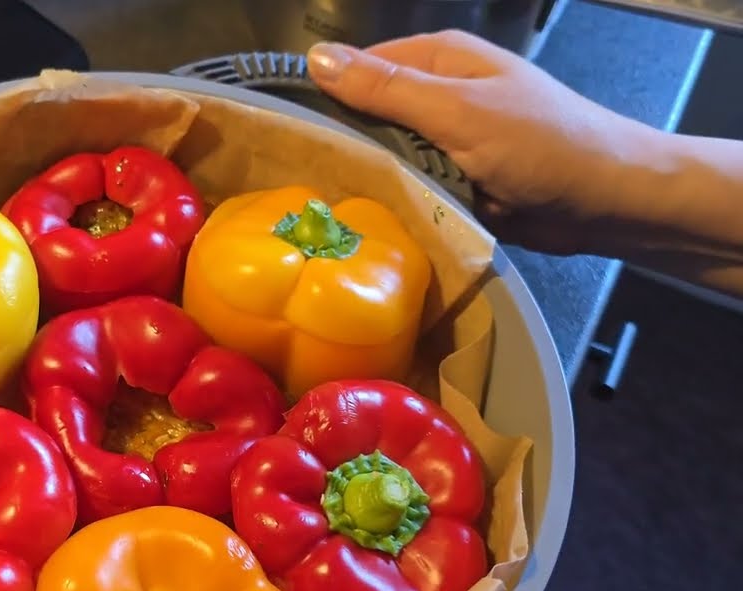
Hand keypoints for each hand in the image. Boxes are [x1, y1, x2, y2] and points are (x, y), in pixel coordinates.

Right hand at [305, 30, 656, 252]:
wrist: (611, 201)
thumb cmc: (543, 145)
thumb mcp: (459, 111)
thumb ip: (388, 89)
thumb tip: (314, 58)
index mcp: (439, 60)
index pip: (358, 70)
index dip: (323, 98)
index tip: (285, 137)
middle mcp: (440, 94)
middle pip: (368, 116)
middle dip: (343, 146)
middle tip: (303, 185)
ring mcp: (449, 140)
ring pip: (387, 158)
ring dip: (370, 180)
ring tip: (330, 210)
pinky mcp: (458, 181)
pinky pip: (411, 189)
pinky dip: (397, 203)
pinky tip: (371, 224)